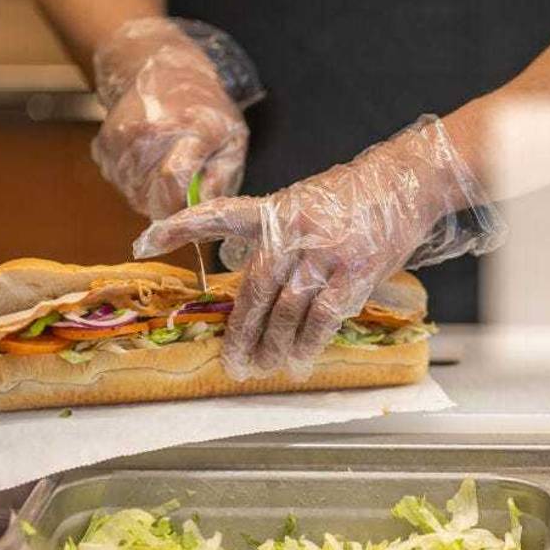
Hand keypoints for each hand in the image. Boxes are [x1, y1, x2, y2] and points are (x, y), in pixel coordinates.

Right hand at [92, 18, 248, 218]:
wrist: (159, 70)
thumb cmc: (204, 108)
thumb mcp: (232, 137)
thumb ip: (222, 176)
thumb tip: (204, 209)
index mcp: (190, 128)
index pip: (173, 179)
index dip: (181, 209)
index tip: (190, 218)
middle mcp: (149, 132)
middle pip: (152, 197)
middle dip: (171, 205)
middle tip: (185, 187)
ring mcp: (121, 139)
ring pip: (134, 195)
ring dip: (153, 195)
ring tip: (168, 168)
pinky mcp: (103, 146)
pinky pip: (120, 183)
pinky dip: (136, 182)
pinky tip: (150, 161)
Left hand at [133, 115, 502, 379]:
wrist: (404, 182)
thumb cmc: (354, 198)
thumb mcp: (304, 203)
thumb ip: (276, 236)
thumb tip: (255, 283)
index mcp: (275, 210)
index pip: (220, 214)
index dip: (181, 227)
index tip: (145, 241)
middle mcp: (294, 230)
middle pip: (256, 289)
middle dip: (241, 333)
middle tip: (233, 363)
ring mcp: (326, 251)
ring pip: (289, 309)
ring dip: (275, 345)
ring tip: (267, 367)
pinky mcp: (357, 270)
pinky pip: (325, 316)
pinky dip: (309, 343)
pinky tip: (300, 360)